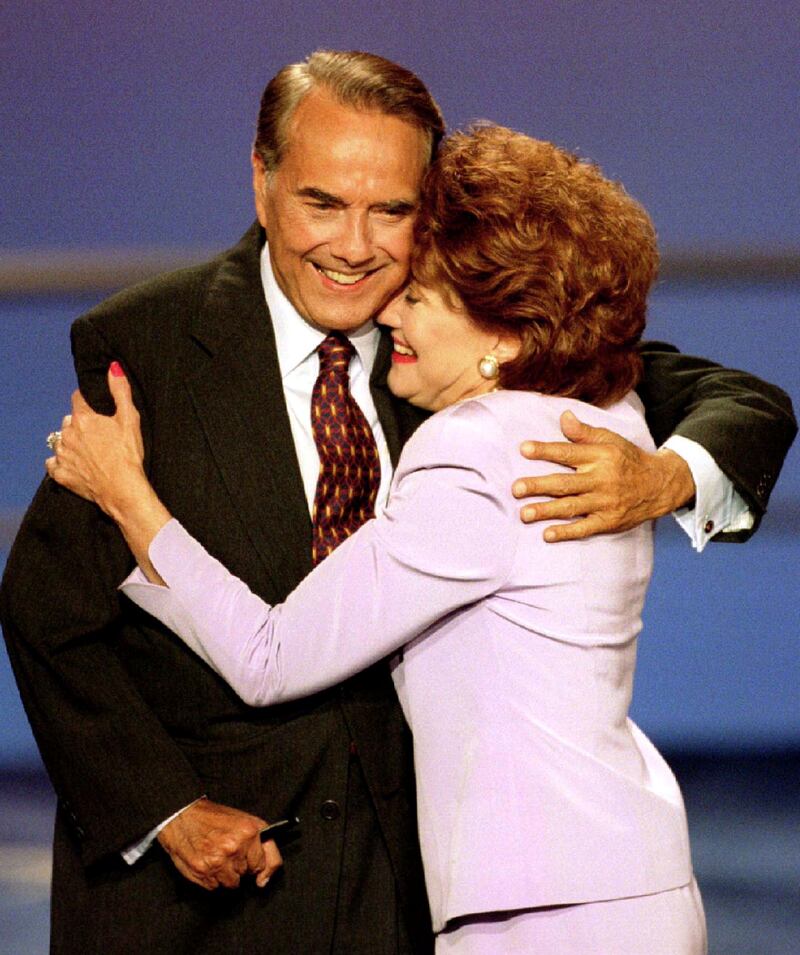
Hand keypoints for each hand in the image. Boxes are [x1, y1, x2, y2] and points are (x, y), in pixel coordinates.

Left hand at [46, 362, 147, 519]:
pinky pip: (53, 463)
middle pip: (69, 420)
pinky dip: (60, 462)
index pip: (78, 399)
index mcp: (83, 419)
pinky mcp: (61, 474)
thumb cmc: (128, 455)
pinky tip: (74, 464)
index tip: (97, 408)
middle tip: (98, 434)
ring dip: (69, 442)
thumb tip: (113, 367)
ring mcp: (62, 455)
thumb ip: (120, 391)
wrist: (123, 490)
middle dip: (80, 423)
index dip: (88, 401)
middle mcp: (67, 434)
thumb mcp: (130, 419)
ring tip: (88, 450)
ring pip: (60, 440)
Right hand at [157, 798, 282, 890]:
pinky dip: (211, 878)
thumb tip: (264, 880)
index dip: (257, 863)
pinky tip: (206, 861)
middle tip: (226, 851)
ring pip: (231, 883)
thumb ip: (262, 845)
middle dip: (238, 865)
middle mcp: (235, 847)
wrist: (182, 816)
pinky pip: (214, 886)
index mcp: (249, 831)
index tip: (255, 867)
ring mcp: (219, 861)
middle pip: (246, 873)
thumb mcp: (244, 821)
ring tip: (216, 856)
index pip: (265, 863)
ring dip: (225, 874)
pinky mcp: (203, 872)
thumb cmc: (213, 818)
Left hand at [512, 410, 695, 540]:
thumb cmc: (628, 460)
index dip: (545, 451)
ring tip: (524, 513)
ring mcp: (604, 502)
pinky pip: (585, 528)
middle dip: (538, 486)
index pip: (567, 453)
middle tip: (515, 489)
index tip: (523, 449)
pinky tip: (547, 534)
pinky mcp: (609, 521)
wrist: (660, 485)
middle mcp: (601, 479)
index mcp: (600, 457)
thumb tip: (563, 416)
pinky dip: (566, 532)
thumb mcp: (611, 440)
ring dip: (546, 511)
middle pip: (564, 483)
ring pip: (571, 507)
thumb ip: (585, 433)